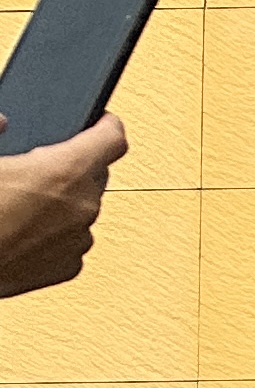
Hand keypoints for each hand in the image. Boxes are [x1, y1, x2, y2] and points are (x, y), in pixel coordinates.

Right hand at [0, 113, 124, 298]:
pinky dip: (54, 231)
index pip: (112, 140)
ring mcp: (79, 240)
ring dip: (62, 201)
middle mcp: (82, 207)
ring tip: (24, 201)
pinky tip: (24, 227)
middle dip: (72, 167)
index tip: (103, 121)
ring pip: (82, 209)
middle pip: (94, 176)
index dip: (107, 126)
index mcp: (64, 172)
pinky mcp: (69, 266)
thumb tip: (2, 121)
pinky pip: (70, 239)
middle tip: (38, 166)